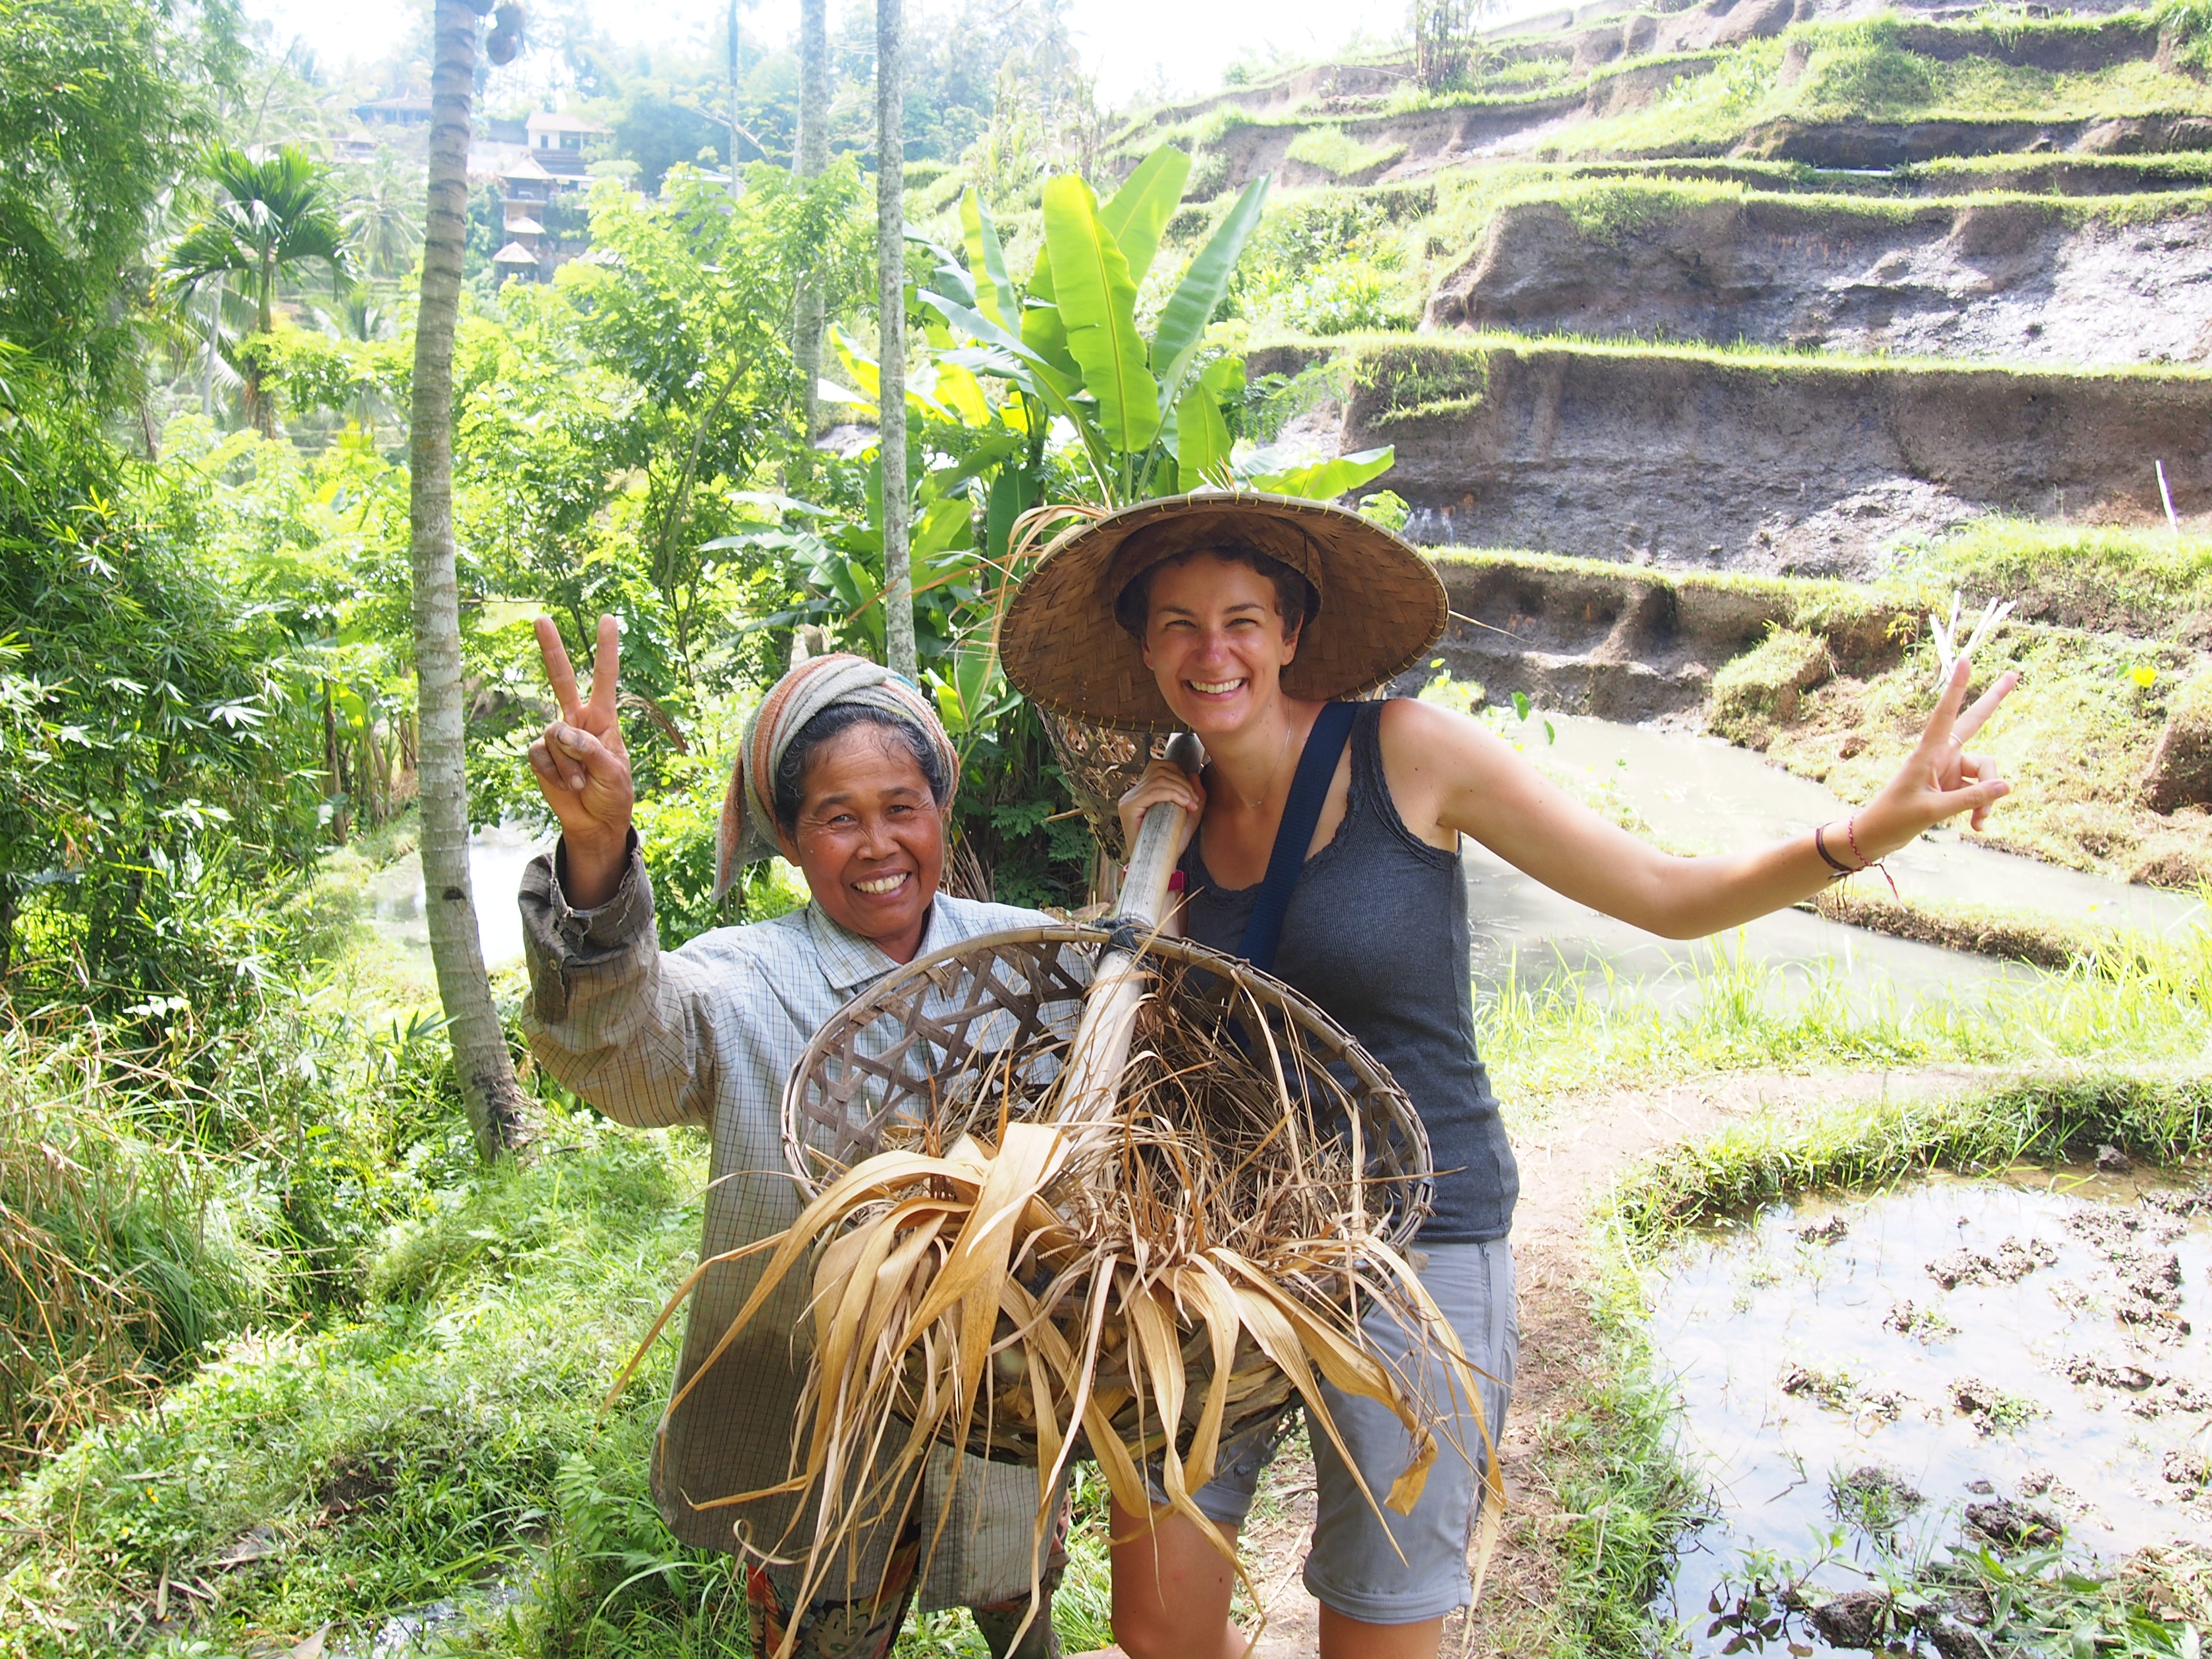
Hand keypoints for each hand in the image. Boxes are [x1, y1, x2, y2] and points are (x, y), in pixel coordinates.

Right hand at [528, 614, 632, 905]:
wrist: (595, 822)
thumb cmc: (614, 794)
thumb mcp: (614, 773)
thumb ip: (590, 750)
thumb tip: (561, 732)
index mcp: (603, 719)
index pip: (605, 678)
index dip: (606, 650)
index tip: (608, 618)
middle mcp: (577, 721)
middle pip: (561, 679)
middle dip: (551, 649)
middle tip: (540, 618)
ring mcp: (556, 738)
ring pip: (554, 734)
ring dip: (569, 764)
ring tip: (583, 783)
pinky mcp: (540, 755)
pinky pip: (541, 755)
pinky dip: (556, 773)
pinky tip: (568, 786)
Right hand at [1115, 756, 1204, 860]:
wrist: (1158, 866)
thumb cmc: (1171, 844)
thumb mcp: (1189, 817)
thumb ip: (1194, 795)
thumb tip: (1194, 773)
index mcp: (1143, 792)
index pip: (1159, 767)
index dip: (1180, 773)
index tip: (1193, 796)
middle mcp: (1132, 793)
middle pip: (1159, 769)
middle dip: (1183, 781)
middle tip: (1194, 802)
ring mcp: (1128, 800)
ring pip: (1158, 777)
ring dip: (1181, 788)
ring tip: (1191, 804)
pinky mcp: (1128, 808)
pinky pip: (1152, 791)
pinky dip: (1172, 793)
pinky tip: (1184, 804)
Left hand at [1854, 656, 2017, 858]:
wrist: (1877, 838)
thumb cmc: (1895, 820)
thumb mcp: (1933, 811)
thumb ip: (1971, 800)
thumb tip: (2007, 786)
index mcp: (1928, 752)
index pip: (1946, 714)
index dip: (1958, 688)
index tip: (1966, 661)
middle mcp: (1941, 756)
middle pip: (1975, 723)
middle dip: (1993, 700)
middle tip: (2014, 673)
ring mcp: (1950, 770)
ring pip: (1985, 772)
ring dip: (1987, 798)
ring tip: (1978, 822)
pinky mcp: (1954, 786)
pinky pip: (1980, 792)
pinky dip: (1981, 809)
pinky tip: (1976, 827)